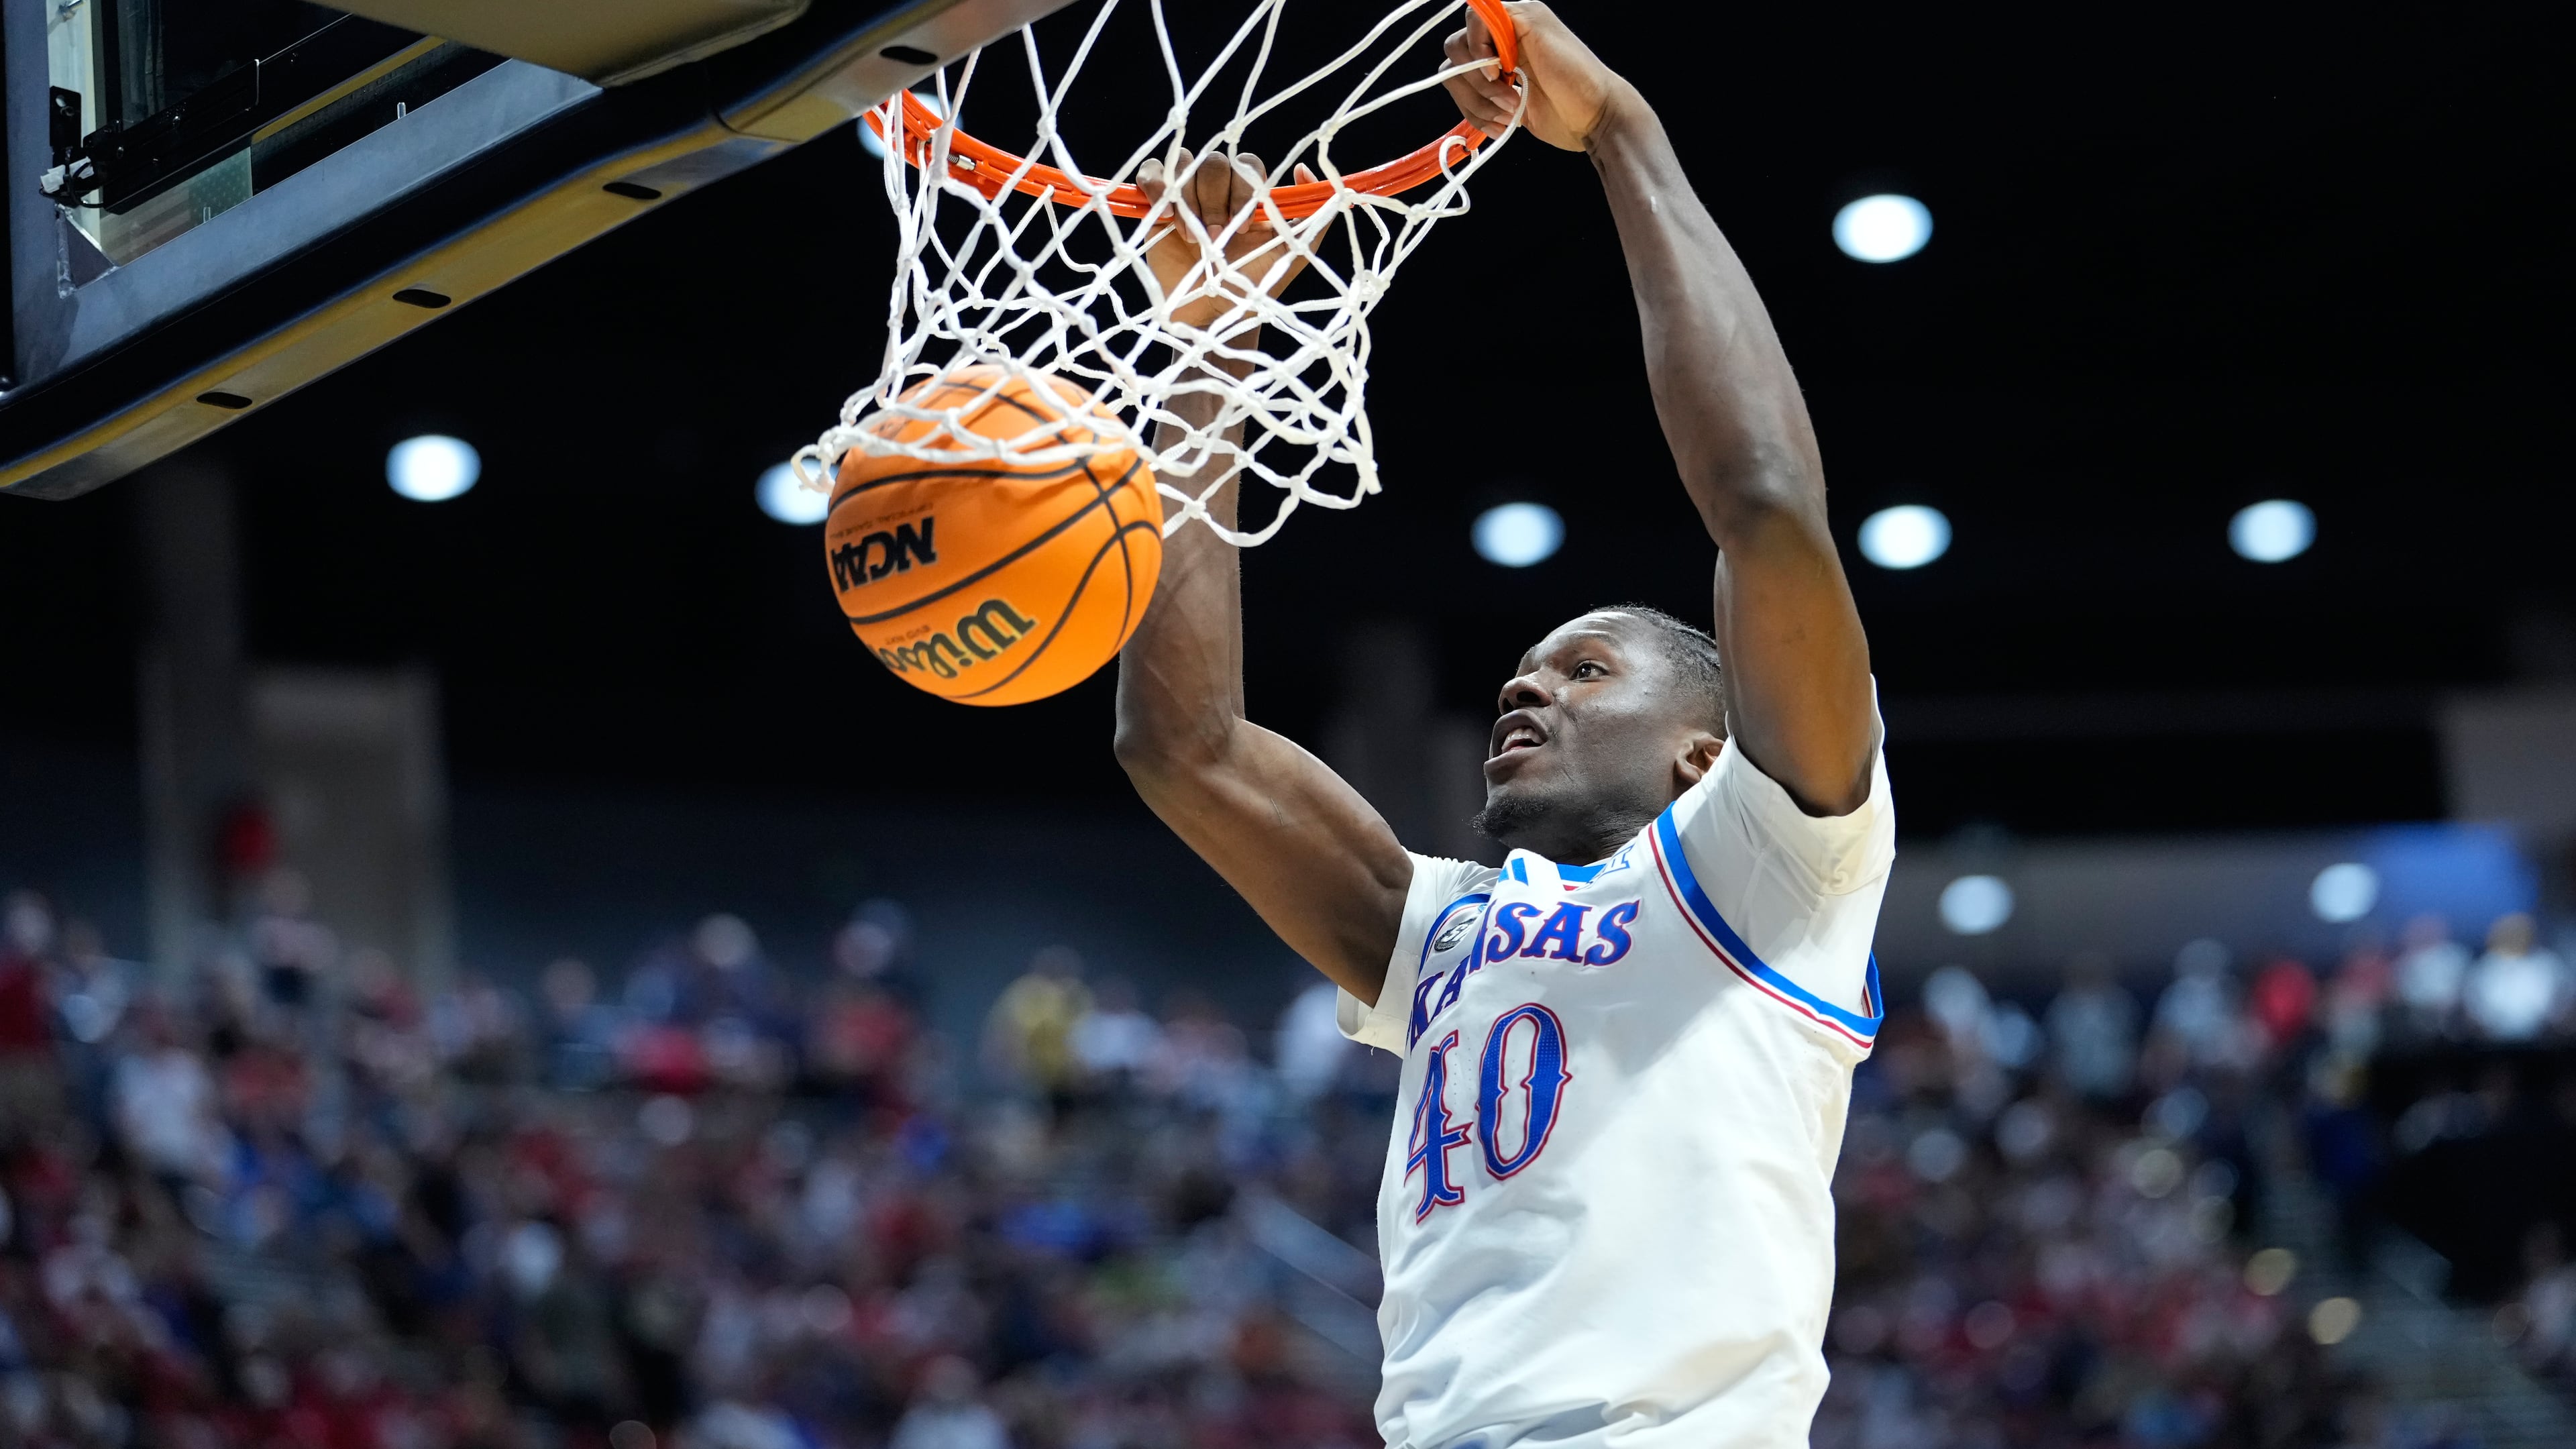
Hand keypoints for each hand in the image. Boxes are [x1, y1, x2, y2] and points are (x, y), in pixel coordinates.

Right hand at [1135, 149, 1317, 333]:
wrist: (1213, 318)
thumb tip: (1305, 169)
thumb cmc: (1253, 288)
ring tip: (1191, 237)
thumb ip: (1314, 216)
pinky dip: (1156, 185)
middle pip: (1215, 162)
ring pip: (1184, 164)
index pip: (1247, 164)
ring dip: (1189, 199)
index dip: (1245, 189)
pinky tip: (1167, 217)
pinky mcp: (1155, 205)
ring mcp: (1185, 195)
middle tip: (1217, 238)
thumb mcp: (1293, 255)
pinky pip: (1151, 172)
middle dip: (1216, 200)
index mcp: (1248, 195)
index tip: (1245, 229)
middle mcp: (1217, 190)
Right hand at [1442, 1, 1635, 151]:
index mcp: (1513, 20)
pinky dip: (1481, 119)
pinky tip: (1505, 125)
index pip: (1471, 20)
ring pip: (1456, 82)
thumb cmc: (1577, 76)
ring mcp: (1496, 73)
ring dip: (1480, 104)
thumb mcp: (1542, 33)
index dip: (1476, 46)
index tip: (1497, 68)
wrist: (1593, 118)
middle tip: (1510, 96)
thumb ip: (1508, 15)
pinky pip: (1466, 107)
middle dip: (1478, 82)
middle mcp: (1500, 43)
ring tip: (1511, 113)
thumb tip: (1478, 8)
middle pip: (1456, 54)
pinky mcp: (1494, 100)